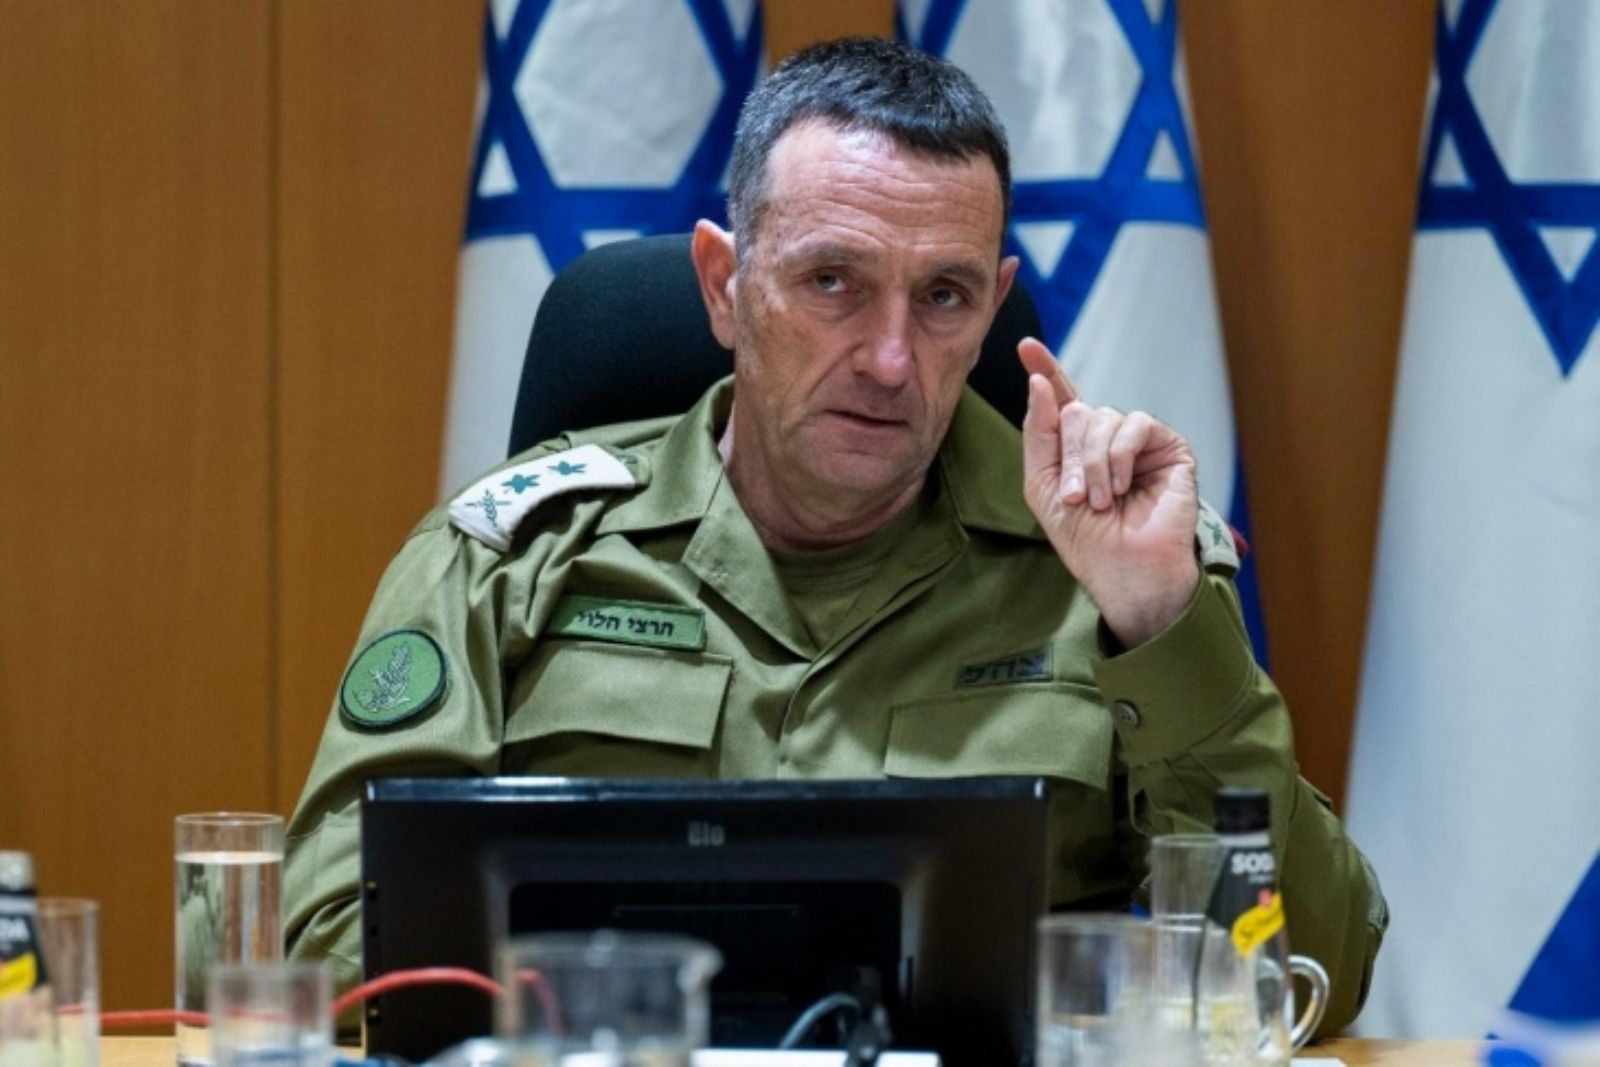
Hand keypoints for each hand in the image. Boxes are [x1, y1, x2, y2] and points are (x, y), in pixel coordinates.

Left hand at [1018, 337, 1200, 647]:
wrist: (1125, 571)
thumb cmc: (1085, 539)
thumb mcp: (1043, 486)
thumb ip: (1039, 433)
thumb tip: (1039, 382)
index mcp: (1077, 448)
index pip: (1062, 399)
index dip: (1046, 369)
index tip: (1024, 345)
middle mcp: (1108, 439)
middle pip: (1077, 410)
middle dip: (1070, 454)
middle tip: (1074, 496)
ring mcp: (1139, 442)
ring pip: (1104, 416)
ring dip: (1094, 462)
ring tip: (1101, 501)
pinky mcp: (1169, 447)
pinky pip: (1136, 424)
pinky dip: (1122, 455)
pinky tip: (1124, 486)